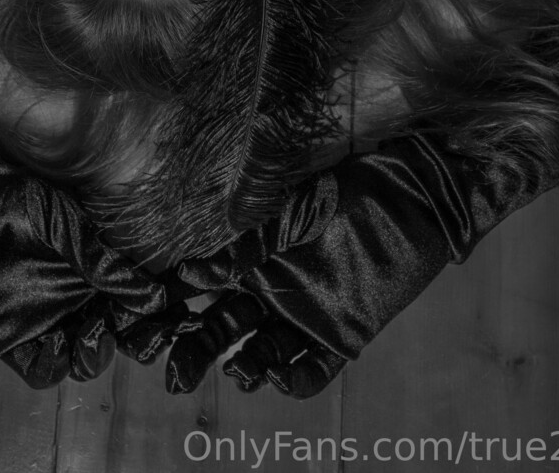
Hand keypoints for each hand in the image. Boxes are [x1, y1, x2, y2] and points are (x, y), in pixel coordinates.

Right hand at [155, 136, 555, 396]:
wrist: (418, 183)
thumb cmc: (351, 180)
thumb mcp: (293, 208)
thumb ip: (246, 242)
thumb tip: (190, 275)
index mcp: (248, 246)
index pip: (195, 283)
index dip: (165, 305)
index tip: (139, 322)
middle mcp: (269, 282)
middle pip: (219, 325)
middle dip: (192, 349)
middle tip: (173, 369)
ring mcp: (304, 309)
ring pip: (258, 351)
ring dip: (241, 365)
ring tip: (237, 368)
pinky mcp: (343, 333)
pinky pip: (312, 369)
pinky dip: (293, 378)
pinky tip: (279, 373)